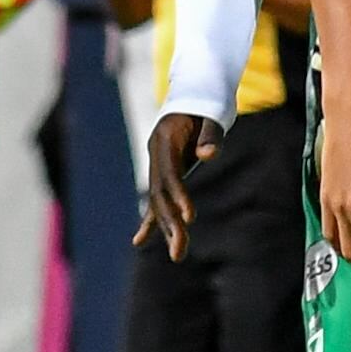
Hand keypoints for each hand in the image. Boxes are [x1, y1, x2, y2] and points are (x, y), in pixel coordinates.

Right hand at [139, 111, 222, 254]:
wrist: (191, 97)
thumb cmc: (205, 106)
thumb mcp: (210, 116)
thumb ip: (210, 135)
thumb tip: (208, 155)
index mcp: (164, 142)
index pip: (170, 176)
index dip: (178, 196)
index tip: (189, 218)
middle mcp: (156, 157)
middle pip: (160, 196)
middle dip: (170, 224)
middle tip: (180, 252)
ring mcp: (157, 167)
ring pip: (158, 203)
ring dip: (166, 229)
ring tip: (177, 255)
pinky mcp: (163, 175)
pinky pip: (156, 201)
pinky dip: (151, 221)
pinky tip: (140, 241)